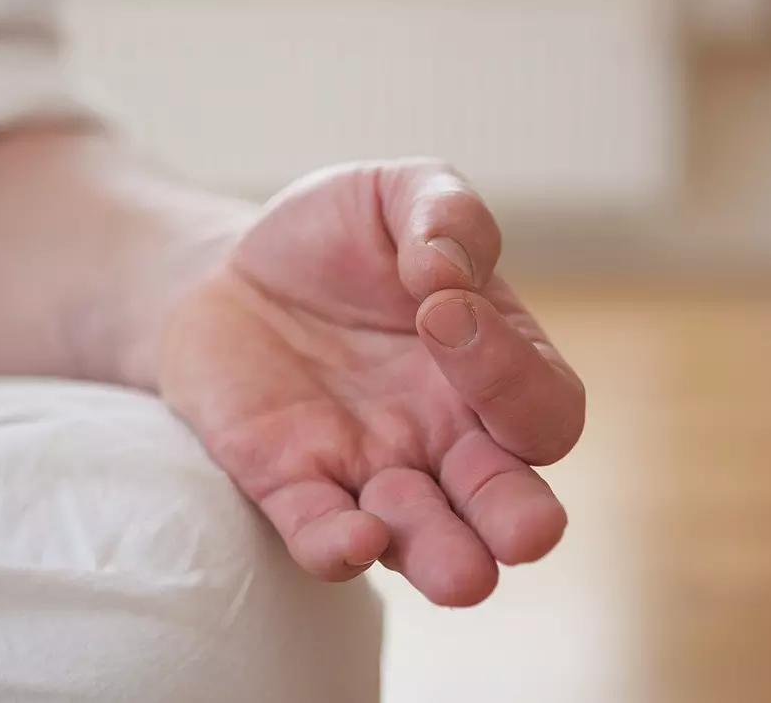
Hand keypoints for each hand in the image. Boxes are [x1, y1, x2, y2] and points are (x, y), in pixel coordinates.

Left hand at [158, 160, 584, 605]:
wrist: (230, 267)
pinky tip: (354, 542)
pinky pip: (320, 534)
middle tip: (526, 532)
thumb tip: (448, 275)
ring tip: (463, 576)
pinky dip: (339, 547)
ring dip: (444, 557)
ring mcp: (370, 469)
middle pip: (507, 502)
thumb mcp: (400, 194)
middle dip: (520, 521)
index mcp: (490, 369)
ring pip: (424, 538)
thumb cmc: (337, 238)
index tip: (440, 308)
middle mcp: (445, 436)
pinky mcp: (290, 483)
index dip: (508, 370)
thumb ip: (447, 215)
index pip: (539, 402)